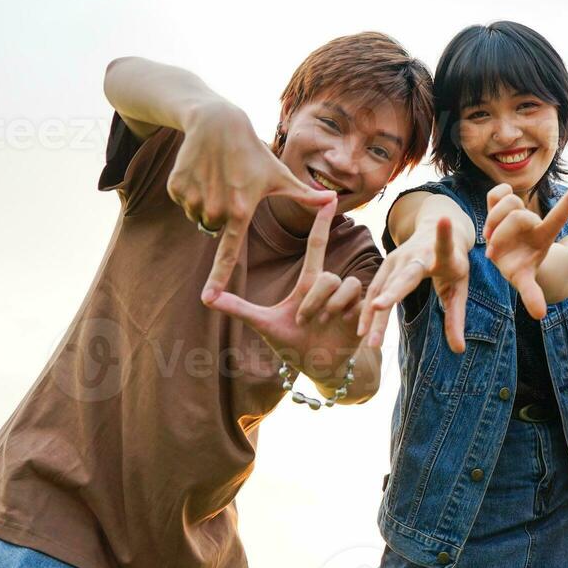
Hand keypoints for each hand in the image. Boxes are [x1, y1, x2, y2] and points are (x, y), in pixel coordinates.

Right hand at [169, 104, 335, 302]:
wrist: (216, 124)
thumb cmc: (254, 152)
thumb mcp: (279, 175)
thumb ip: (304, 195)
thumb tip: (333, 202)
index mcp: (241, 211)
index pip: (229, 253)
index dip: (219, 278)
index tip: (209, 300)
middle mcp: (214, 210)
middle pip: (215, 230)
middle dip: (224, 215)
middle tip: (233, 188)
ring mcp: (192, 199)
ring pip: (199, 217)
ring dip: (208, 203)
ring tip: (219, 178)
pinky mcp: (176, 189)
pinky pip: (184, 203)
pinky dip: (192, 191)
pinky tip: (203, 171)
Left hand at [205, 199, 358, 381]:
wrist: (316, 367)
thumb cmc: (290, 343)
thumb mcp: (263, 323)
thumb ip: (238, 308)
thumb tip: (206, 297)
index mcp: (309, 283)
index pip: (318, 246)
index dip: (322, 224)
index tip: (329, 200)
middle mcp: (330, 287)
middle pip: (327, 274)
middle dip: (313, 300)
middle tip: (302, 321)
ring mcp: (347, 299)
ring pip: (344, 284)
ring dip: (329, 307)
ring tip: (321, 324)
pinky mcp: (361, 312)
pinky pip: (358, 300)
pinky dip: (346, 312)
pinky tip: (341, 326)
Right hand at [358, 214, 470, 352]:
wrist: (434, 229)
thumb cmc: (452, 263)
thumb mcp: (460, 288)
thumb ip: (456, 318)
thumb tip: (459, 351)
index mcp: (440, 254)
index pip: (443, 246)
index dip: (444, 235)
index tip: (445, 220)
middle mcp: (415, 255)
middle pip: (403, 277)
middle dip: (391, 293)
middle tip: (380, 309)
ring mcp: (397, 258)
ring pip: (383, 287)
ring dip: (375, 313)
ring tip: (369, 340)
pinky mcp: (386, 265)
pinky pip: (374, 288)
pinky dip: (368, 309)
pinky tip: (362, 329)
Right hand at [483, 179, 567, 319]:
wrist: (513, 257)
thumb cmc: (522, 268)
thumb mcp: (527, 282)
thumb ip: (533, 295)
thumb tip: (539, 314)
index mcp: (543, 234)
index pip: (559, 215)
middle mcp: (531, 221)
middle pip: (518, 215)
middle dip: (503, 231)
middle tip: (493, 249)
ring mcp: (516, 212)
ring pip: (509, 201)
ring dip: (495, 219)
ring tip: (489, 237)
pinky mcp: (500, 206)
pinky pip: (498, 192)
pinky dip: (496, 196)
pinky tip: (490, 212)